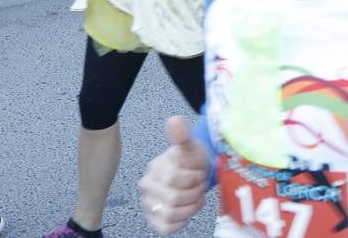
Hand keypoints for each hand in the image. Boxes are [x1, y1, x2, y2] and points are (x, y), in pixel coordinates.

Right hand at [139, 116, 209, 234]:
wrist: (194, 172)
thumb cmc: (192, 160)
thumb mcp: (191, 147)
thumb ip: (182, 136)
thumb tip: (174, 120)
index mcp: (155, 168)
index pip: (175, 179)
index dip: (194, 179)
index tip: (199, 174)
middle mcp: (148, 187)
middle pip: (173, 199)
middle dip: (194, 194)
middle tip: (200, 188)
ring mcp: (149, 204)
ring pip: (169, 215)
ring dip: (190, 209)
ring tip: (195, 199)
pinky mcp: (154, 219)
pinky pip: (166, 228)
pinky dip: (181, 221)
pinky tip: (187, 211)